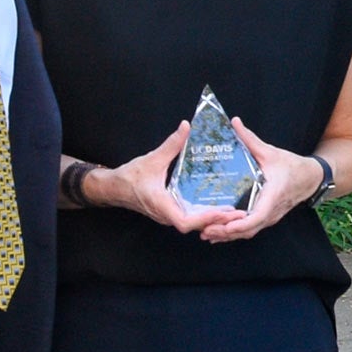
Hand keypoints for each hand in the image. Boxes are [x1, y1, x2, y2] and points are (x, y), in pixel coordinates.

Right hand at [94, 122, 235, 234]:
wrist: (113, 188)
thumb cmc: (129, 177)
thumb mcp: (152, 159)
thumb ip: (171, 144)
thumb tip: (186, 127)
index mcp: (162, 205)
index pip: (185, 221)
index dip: (204, 218)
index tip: (221, 211)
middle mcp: (167, 214)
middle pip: (195, 225)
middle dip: (217, 220)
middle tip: (239, 213)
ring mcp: (169, 214)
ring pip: (194, 223)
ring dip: (213, 219)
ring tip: (235, 212)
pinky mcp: (171, 211)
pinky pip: (190, 216)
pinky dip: (205, 215)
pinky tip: (220, 207)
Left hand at [200, 119, 321, 242]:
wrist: (311, 178)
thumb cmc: (292, 166)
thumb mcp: (271, 152)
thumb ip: (250, 139)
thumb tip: (234, 122)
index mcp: (273, 195)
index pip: (258, 216)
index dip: (240, 223)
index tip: (224, 225)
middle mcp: (271, 211)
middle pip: (248, 229)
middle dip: (226, 232)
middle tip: (204, 230)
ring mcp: (270, 217)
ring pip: (248, 233)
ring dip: (228, 235)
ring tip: (206, 234)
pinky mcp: (267, 219)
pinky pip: (250, 230)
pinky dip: (233, 234)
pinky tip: (217, 234)